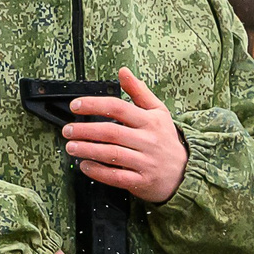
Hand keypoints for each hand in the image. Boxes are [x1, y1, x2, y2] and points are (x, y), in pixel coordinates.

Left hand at [63, 68, 187, 202]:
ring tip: (71, 147)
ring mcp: (145, 162)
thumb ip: (139, 92)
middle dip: (85, 130)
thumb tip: (123, 71)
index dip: (94, 105)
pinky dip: (98, 171)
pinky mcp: (142, 181)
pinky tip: (85, 165)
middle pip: (111, 132)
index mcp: (150, 121)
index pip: (118, 107)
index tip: (76, 106)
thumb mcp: (158, 112)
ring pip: (112, 154)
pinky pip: (117, 176)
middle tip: (68, 130)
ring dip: (88, 150)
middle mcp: (148, 140)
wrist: (186, 172)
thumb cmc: (166, 139)